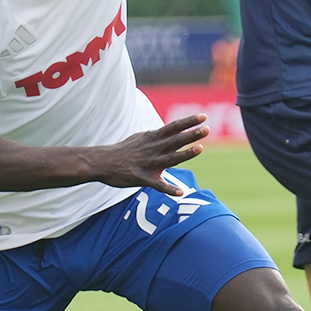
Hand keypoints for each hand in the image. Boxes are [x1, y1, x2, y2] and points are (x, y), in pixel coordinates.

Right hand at [95, 114, 209, 192]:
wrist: (103, 162)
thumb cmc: (123, 150)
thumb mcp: (141, 138)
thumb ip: (159, 136)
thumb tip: (175, 130)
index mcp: (152, 138)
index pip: (174, 127)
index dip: (189, 122)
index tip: (203, 117)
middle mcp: (153, 149)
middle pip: (175, 140)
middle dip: (191, 135)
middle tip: (206, 129)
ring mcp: (148, 163)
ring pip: (170, 158)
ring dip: (185, 154)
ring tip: (200, 148)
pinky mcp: (142, 178)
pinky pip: (158, 185)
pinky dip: (169, 189)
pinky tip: (180, 193)